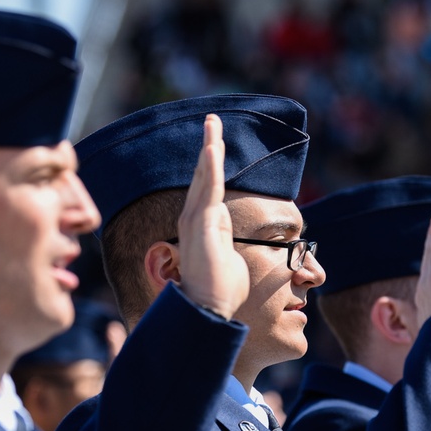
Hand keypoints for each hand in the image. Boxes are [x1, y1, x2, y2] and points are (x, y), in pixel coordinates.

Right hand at [176, 114, 249, 320]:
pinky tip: (213, 148)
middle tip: (213, 120)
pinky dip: (209, 169)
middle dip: (208, 146)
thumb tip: (235, 251)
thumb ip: (230, 247)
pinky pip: (207, 191)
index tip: (215, 143)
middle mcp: (196, 220)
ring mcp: (196, 222)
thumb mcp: (231, 260)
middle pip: (202, 175)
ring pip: (203, 178)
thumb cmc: (222, 291)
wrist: (211, 310)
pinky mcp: (202, 227)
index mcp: (205, 225)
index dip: (210, 165)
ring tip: (213, 123)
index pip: (208, 187)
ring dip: (209, 149)